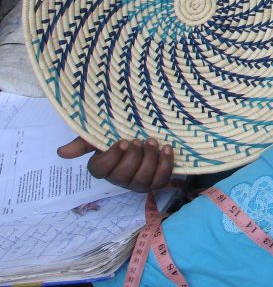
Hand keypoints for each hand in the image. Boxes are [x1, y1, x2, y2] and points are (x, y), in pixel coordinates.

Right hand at [57, 136, 174, 192]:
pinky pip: (160, 180)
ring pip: (142, 180)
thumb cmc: (121, 137)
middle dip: (133, 157)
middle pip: (123, 176)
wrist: (146, 135)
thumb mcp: (101, 136)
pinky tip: (166, 149)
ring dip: (149, 159)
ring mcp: (137, 183)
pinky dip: (165, 164)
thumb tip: (61, 152)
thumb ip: (83, 143)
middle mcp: (119, 180)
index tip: (121, 141)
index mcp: (104, 168)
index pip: (100, 170)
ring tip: (152, 143)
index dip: (112, 157)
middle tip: (139, 141)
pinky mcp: (155, 182)